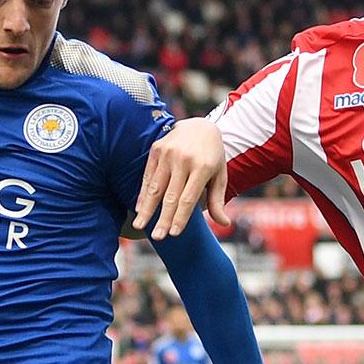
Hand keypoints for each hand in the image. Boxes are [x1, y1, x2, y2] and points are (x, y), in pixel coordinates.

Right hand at [134, 119, 228, 237]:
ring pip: (155, 187)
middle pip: (170, 195)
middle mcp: (184, 159)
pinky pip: (148, 175)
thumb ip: (218, 199)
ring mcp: (168, 153)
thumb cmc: (212, 156)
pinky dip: (143, 193)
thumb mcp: (220, 175)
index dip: (180, 217)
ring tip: (140, 225)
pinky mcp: (156, 149)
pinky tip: (139, 209)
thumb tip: (224, 223)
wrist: (200, 126)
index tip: (174, 234)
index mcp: (202, 166)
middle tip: (157, 238)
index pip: (188, 198)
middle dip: (163, 218)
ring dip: (147, 208)